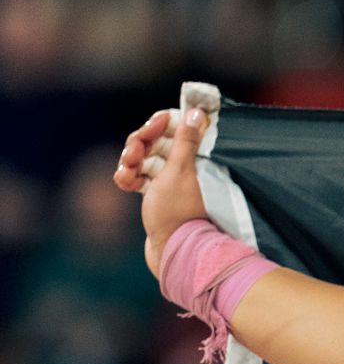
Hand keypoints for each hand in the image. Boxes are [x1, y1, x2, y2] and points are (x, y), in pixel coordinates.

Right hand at [114, 106, 209, 277]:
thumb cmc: (177, 211)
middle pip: (156, 139)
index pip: (177, 126)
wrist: (171, 252)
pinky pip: (139, 176)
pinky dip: (129, 176)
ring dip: (130, 160)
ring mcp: (170, 180)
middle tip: (133, 153)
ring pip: (144, 156)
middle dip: (140, 142)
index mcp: (198, 158)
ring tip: (126, 171)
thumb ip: (187, 141)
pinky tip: (124, 182)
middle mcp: (186, 166)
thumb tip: (200, 112)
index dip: (162, 121)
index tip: (155, 123)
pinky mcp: (157, 194)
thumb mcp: (180, 171)